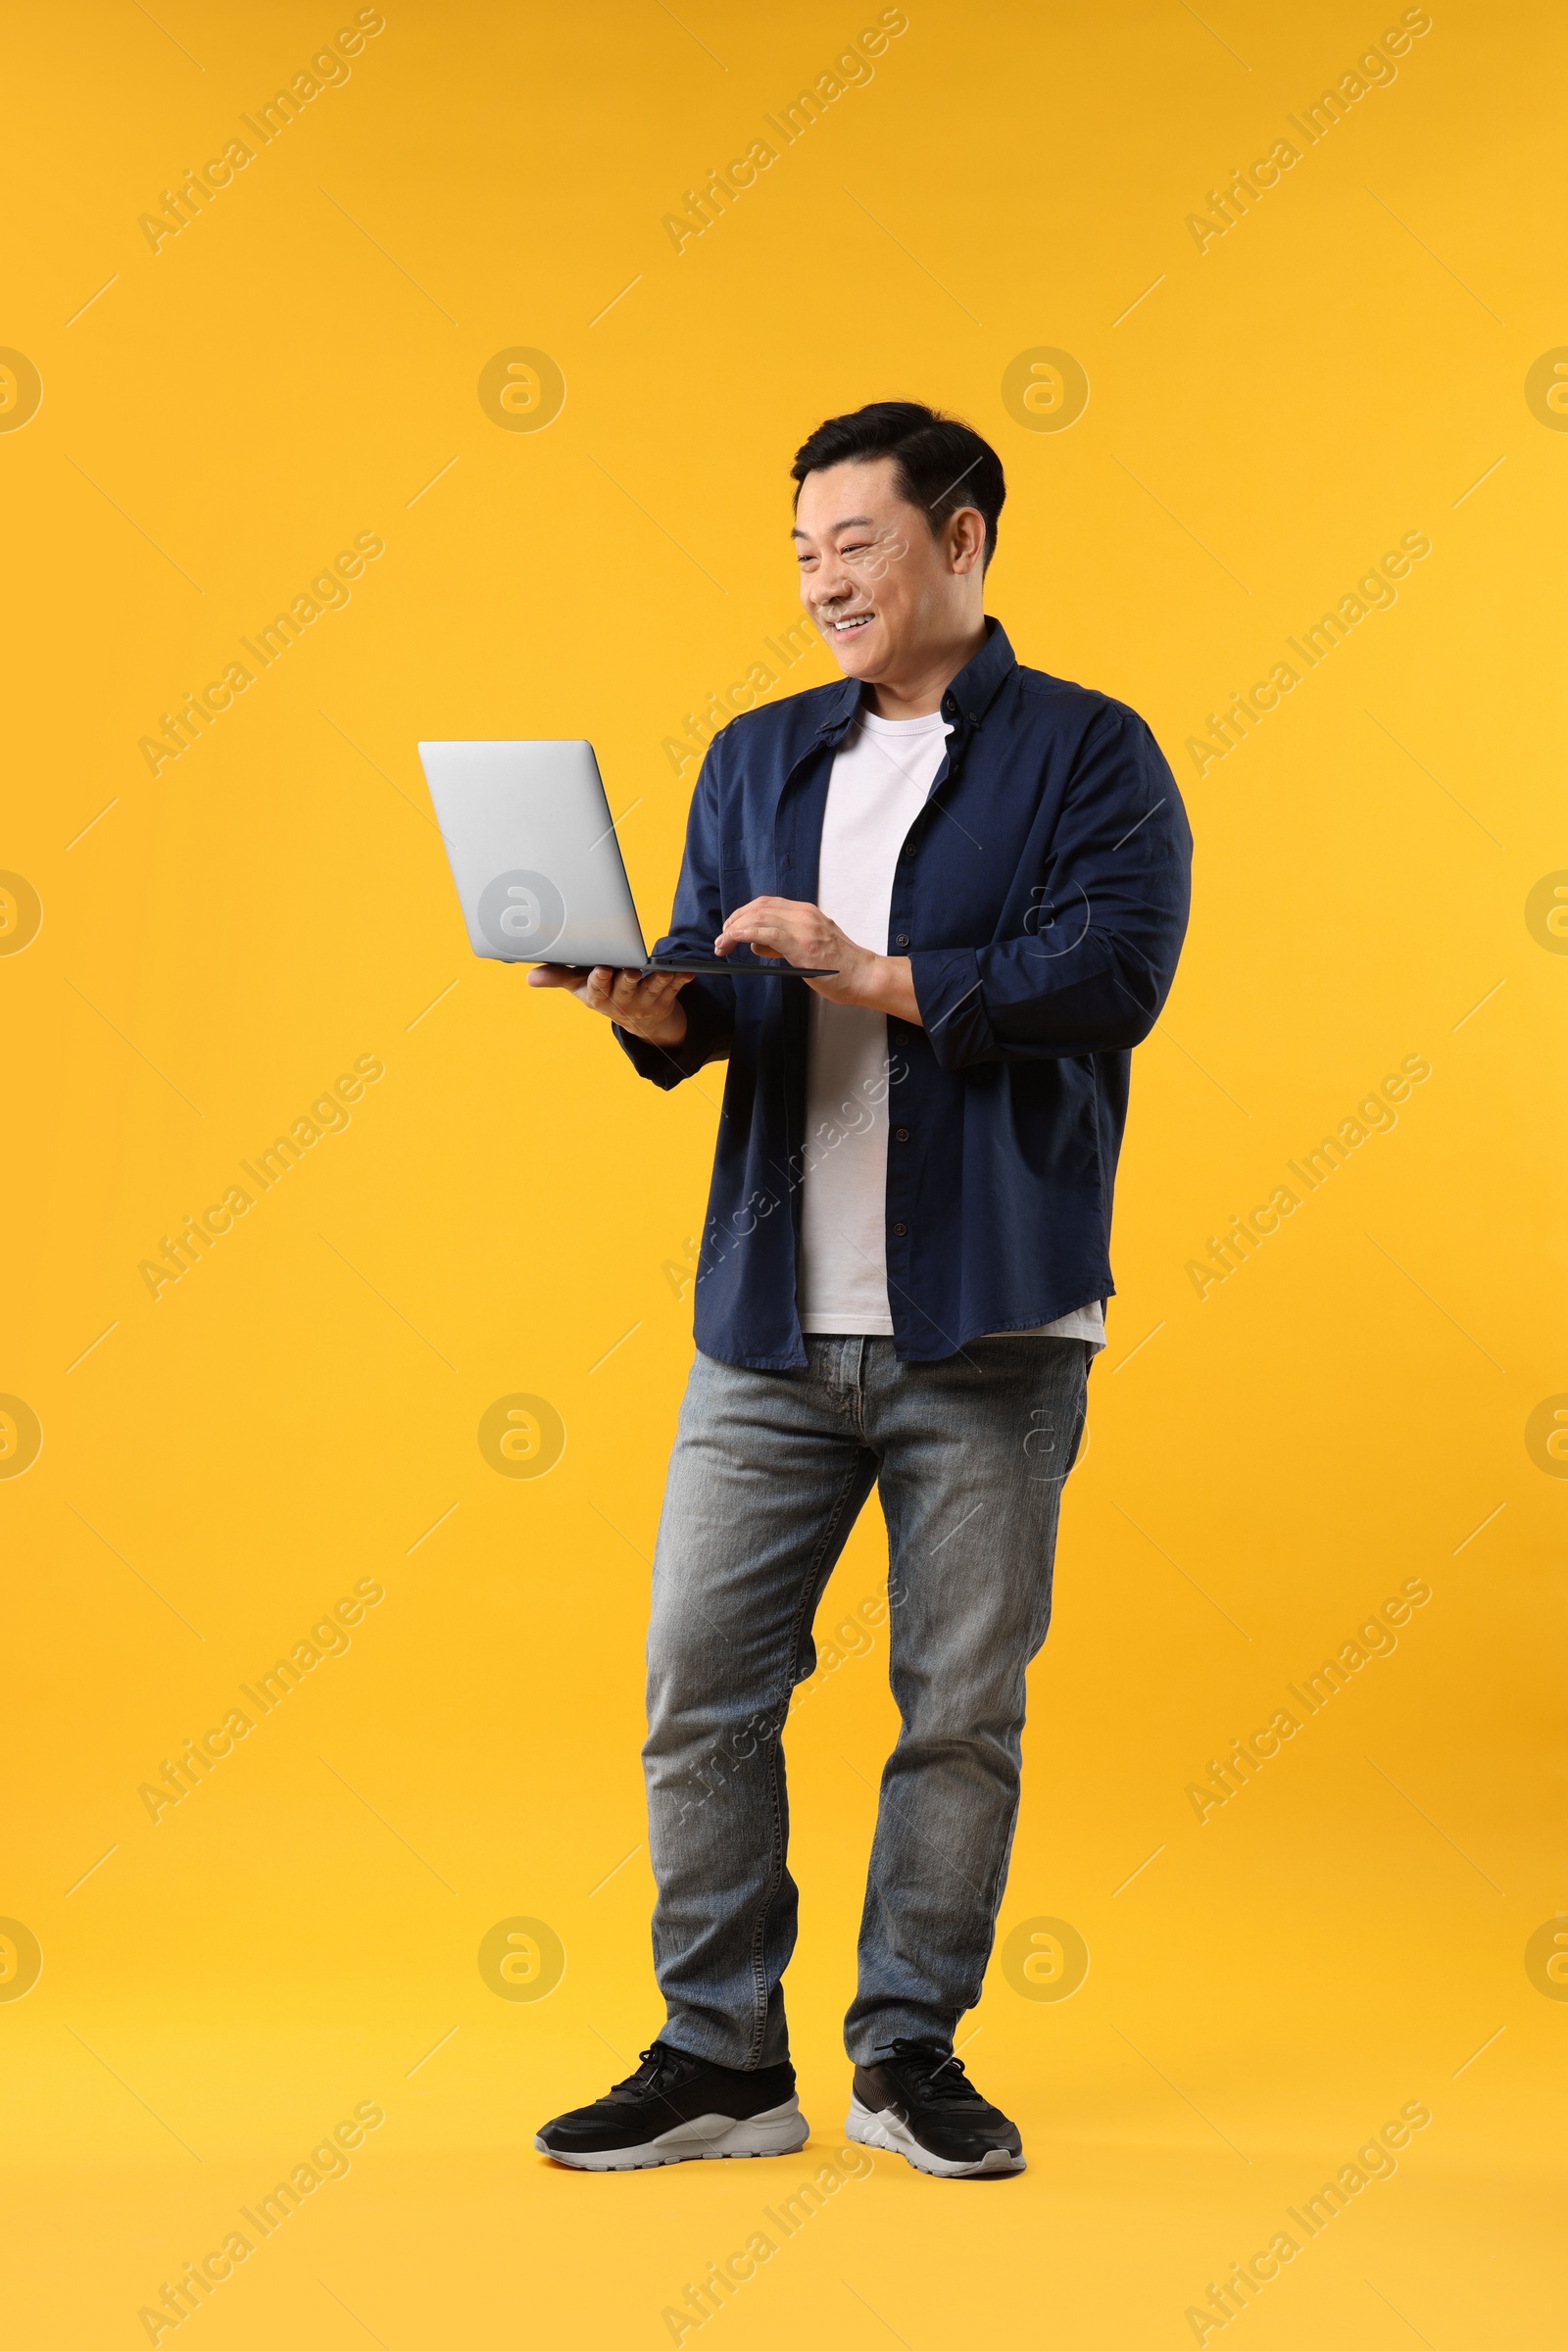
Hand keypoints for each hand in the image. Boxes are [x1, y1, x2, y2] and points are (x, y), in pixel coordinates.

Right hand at [527, 963, 690, 1044]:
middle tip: (630, 969)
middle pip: (624, 989)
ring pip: (651, 989)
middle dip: (627, 979)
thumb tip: (529, 977)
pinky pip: (674, 988)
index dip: (599, 980)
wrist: (639, 1019)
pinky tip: (685, 971)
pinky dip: (680, 980)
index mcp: (600, 997)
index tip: (601, 969)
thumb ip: (557, 977)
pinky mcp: (666, 997)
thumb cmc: (604, 992)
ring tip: (660, 969)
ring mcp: (645, 1001)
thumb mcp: (579, 986)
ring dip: (656, 980)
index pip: (597, 990)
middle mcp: (622, 1002)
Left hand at [714, 897, 919, 1020]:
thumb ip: (783, 942)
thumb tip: (757, 944)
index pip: (766, 904)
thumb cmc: (840, 966)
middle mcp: (804, 914)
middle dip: (734, 920)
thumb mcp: (810, 946)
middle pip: (758, 907)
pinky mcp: (802, 944)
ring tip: (722, 944)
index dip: (743, 914)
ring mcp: (803, 927)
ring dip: (734, 929)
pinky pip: (765, 932)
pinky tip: (733, 940)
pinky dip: (744, 933)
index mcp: (806, 912)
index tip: (731, 928)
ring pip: (758, 917)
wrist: (865, 975)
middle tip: (722, 938)